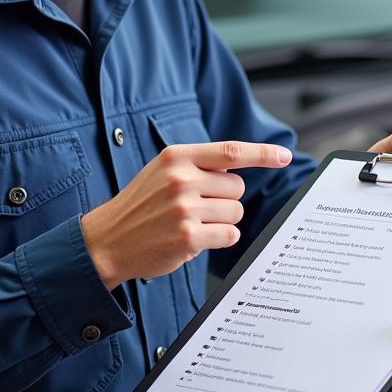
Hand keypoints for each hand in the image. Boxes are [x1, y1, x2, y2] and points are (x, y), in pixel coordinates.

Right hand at [81, 141, 291, 286]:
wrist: (107, 240)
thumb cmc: (141, 205)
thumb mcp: (163, 171)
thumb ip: (199, 165)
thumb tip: (239, 168)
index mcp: (177, 157)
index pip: (231, 151)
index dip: (262, 154)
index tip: (283, 155)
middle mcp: (181, 179)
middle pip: (237, 187)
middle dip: (226, 199)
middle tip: (198, 207)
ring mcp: (185, 208)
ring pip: (234, 212)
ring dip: (221, 221)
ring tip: (191, 223)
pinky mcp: (188, 237)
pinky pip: (229, 235)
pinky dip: (220, 239)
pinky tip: (195, 238)